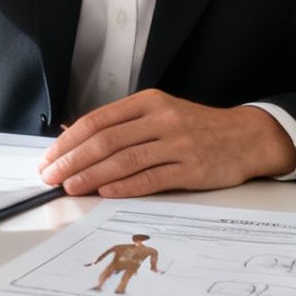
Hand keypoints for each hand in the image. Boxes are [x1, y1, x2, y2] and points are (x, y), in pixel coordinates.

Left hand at [36, 90, 295, 197]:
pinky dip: (125, 186)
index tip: (49, 158)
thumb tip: (73, 137)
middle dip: (73, 160)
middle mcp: (161, 119)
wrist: (246, 137)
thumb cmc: (195, 128)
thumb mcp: (159, 113)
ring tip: (70, 188)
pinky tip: (105, 193)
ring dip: (92, 176)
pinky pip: (152, 178)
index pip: (98, 120)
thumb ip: (122, 124)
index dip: (69, 141)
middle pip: (106, 140)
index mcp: (148, 102)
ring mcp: (177, 143)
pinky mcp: (192, 168)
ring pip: (125, 160)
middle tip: (51, 177)